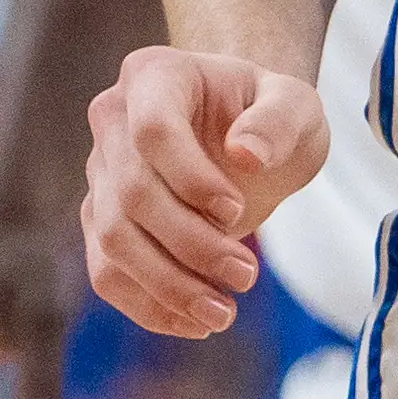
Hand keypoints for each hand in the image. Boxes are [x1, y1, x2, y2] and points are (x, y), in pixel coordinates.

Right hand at [81, 45, 329, 338]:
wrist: (246, 133)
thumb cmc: (270, 112)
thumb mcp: (297, 104)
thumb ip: (279, 120)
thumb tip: (245, 156)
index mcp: (153, 75)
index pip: (152, 131)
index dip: (190, 178)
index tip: (237, 210)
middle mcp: (112, 120)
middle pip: (132, 194)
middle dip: (190, 244)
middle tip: (246, 276)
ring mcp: (100, 172)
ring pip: (113, 241)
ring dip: (166, 285)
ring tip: (222, 314)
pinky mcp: (102, 220)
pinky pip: (107, 272)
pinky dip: (148, 305)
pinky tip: (195, 323)